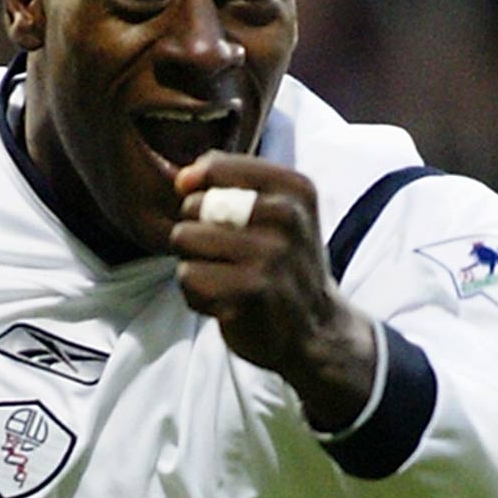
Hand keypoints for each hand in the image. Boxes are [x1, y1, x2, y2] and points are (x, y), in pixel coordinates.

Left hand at [170, 152, 377, 430]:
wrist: (314, 330)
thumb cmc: (283, 264)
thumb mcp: (275, 211)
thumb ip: (227, 183)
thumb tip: (182, 179)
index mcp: (294, 189)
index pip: (215, 167)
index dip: (200, 194)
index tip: (219, 220)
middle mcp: (287, 217)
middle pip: (193, 206)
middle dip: (197, 233)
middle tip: (228, 259)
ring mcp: (270, 255)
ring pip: (184, 239)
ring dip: (193, 264)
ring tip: (225, 279)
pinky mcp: (250, 291)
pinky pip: (188, 277)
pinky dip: (196, 294)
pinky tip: (224, 302)